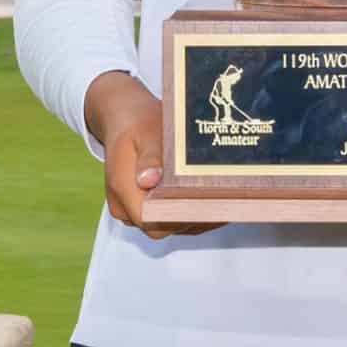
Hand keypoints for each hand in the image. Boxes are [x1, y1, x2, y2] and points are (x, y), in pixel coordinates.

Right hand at [83, 71, 216, 238]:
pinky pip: (167, 219)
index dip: (179, 217)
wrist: (125, 121)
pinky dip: (188, 214)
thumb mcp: (147, 132)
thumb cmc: (139, 124)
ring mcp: (133, 211)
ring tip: (224, 202)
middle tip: (224, 203)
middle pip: (162, 226)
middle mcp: (124, 206)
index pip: (150, 218)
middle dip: (193, 218)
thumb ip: (149, 157)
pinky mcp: (144, 209)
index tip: (208, 207)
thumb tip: (148, 180)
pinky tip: (211, 202)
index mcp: (122, 187)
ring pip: (166, 225)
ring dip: (193, 218)